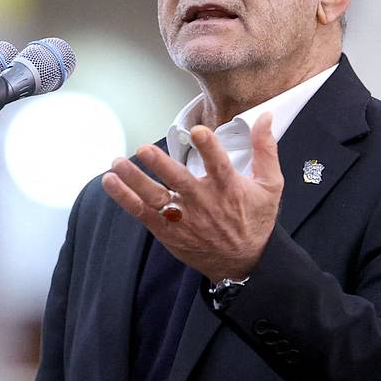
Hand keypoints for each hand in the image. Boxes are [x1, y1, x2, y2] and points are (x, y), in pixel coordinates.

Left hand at [101, 112, 282, 281]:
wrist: (243, 263)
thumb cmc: (255, 220)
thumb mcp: (270, 185)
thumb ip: (265, 149)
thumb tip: (265, 117)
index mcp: (228, 188)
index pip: (219, 165)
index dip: (209, 147)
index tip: (198, 131)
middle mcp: (204, 202)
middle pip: (179, 181)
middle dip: (160, 165)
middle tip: (143, 149)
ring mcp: (183, 218)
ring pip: (155, 197)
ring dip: (134, 180)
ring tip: (117, 163)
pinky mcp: (168, 230)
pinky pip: (142, 213)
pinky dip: (124, 198)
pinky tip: (110, 181)